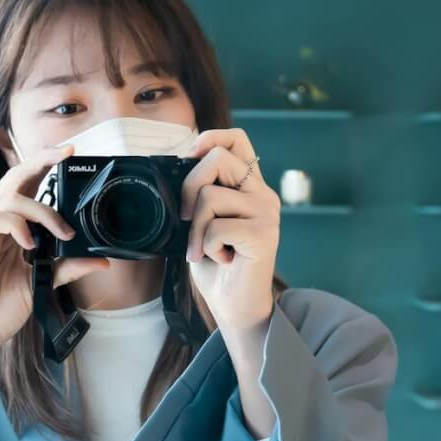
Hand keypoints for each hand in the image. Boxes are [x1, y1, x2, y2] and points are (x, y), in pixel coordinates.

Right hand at [0, 144, 109, 370]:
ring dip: (42, 210)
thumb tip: (101, 259)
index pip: (23, 186)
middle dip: (40, 161)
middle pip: (13, 178)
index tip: (70, 154)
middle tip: (67, 154)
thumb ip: (66, 268)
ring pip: (9, 197)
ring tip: (62, 234)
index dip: (43, 165)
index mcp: (6, 229)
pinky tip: (31, 245)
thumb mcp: (40, 285)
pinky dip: (18, 226)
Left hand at [179, 127, 278, 336]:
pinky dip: (208, 246)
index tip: (190, 153)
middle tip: (186, 219)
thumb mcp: (203, 222)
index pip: (237, 140)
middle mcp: (262, 194)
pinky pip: (217, 227)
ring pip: (211, 196)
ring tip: (204, 249)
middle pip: (218, 158)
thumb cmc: (217, 265)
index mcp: (249, 187)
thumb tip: (175, 171)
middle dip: (189, 186)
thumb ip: (201, 195)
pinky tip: (221, 259)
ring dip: (196, 229)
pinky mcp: (263, 234)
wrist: (236, 305)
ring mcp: (266, 213)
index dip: (212, 135)